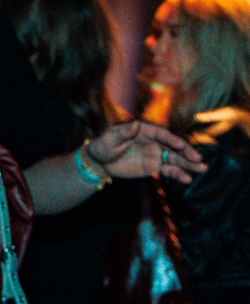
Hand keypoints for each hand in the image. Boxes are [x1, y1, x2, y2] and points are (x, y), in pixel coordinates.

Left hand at [87, 119, 206, 183]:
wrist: (100, 162)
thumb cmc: (104, 145)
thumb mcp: (111, 138)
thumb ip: (124, 132)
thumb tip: (136, 124)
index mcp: (145, 131)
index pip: (162, 134)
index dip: (172, 140)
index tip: (180, 145)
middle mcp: (154, 142)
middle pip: (173, 147)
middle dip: (187, 152)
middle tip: (198, 159)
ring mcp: (155, 155)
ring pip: (175, 159)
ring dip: (188, 164)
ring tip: (202, 168)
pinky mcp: (154, 167)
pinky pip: (168, 170)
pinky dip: (178, 174)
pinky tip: (187, 179)